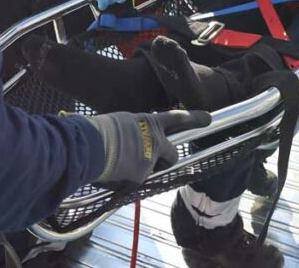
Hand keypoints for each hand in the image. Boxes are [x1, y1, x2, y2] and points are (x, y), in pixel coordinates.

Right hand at [88, 109, 211, 188]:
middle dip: (167, 158)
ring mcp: (150, 159)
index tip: (208, 118)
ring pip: (152, 169)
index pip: (176, 118)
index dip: (193, 117)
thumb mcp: (122, 122)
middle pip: (172, 153)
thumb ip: (135, 130)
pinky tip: (113, 173)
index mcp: (149, 122)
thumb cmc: (100, 131)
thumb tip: (134, 139)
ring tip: (121, 165)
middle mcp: (155, 140)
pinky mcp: (141, 176)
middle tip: (158, 161)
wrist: (91, 146)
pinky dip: (126, 179)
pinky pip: (137, 180)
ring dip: (142, 169)